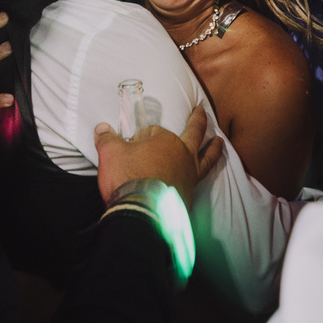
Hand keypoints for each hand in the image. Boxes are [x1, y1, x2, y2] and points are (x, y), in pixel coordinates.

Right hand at [93, 105, 224, 207]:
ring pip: (207, 158)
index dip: (142, 137)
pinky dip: (202, 175)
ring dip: (213, 148)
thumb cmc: (128, 177)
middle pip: (195, 132)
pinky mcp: (189, 195)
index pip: (155, 131)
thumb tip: (102, 128)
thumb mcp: (110, 153)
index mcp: (166, 141)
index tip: (131, 146)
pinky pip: (199, 180)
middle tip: (202, 110)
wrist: (141, 211)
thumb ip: (107, 138)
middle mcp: (183, 155)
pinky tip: (199, 178)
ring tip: (219, 142)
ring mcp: (189, 176)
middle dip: (198, 120)